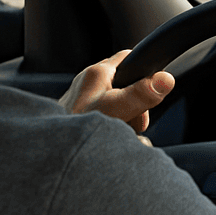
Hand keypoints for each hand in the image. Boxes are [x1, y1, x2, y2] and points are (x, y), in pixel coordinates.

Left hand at [58, 50, 173, 133]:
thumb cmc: (75, 130)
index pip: (129, 58)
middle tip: (134, 122)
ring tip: (119, 134)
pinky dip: (112, 132)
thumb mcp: (116, 110)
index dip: (145, 72)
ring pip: (117, 105)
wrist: (50, 157)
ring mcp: (82, 101)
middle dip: (136, 106)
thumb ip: (141, 94)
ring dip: (125, 122)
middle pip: (126, 85)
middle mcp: (87, 83)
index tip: (152, 91)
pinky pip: (106, 121)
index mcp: (96, 73)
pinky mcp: (78, 119)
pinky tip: (109, 143)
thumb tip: (166, 79)